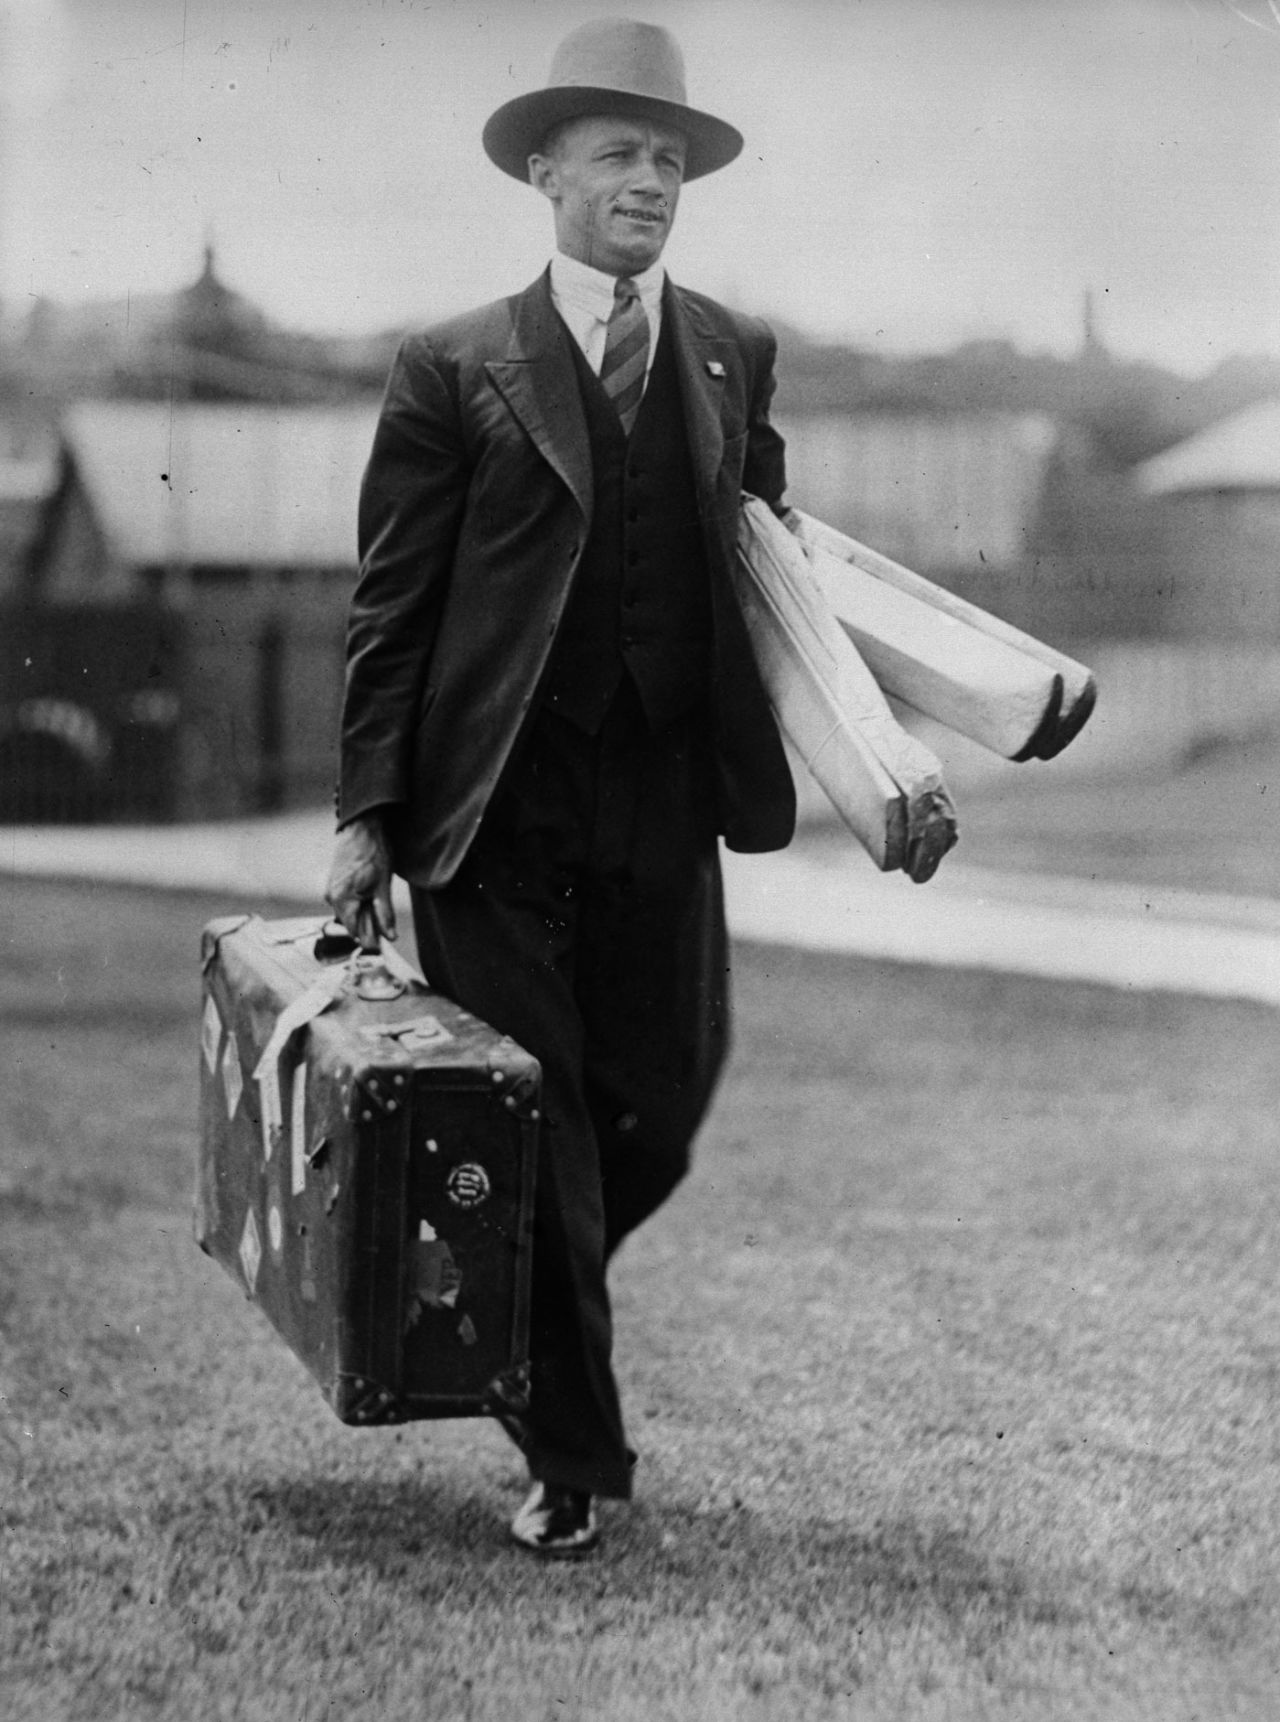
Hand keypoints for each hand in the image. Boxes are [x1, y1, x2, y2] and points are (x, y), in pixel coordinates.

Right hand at [324, 813, 396, 949]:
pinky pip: (347, 900)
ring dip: (365, 909)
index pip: (355, 932)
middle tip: (384, 906)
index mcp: (341, 900)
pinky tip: (370, 887)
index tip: (387, 934)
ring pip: (351, 911)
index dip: (372, 936)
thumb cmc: (373, 852)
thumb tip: (389, 936)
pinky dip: (360, 900)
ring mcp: (331, 889)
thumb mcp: (383, 886)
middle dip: (369, 922)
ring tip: (378, 891)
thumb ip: (384, 914)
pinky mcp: (334, 882)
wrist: (362, 826)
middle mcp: (331, 897)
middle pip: (352, 923)